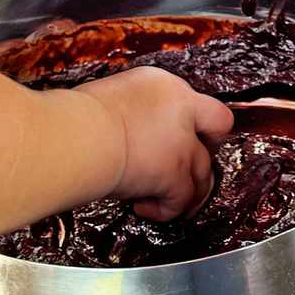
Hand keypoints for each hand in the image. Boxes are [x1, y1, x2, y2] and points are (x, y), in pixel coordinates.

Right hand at [78, 66, 234, 221]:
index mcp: (162, 85)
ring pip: (205, 171)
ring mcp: (182, 143)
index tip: (175, 135)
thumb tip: (123, 131)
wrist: (76, 136)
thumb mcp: (109, 98)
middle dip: (210, 145)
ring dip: (187, 189)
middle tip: (187, 163)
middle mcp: (181, 108)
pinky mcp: (176, 174)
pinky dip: (166, 210)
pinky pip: (182, 200)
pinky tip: (143, 208)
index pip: (191, 99)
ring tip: (164, 200)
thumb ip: (131, 111)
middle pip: (219, 125)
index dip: (189, 121)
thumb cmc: (75, 118)